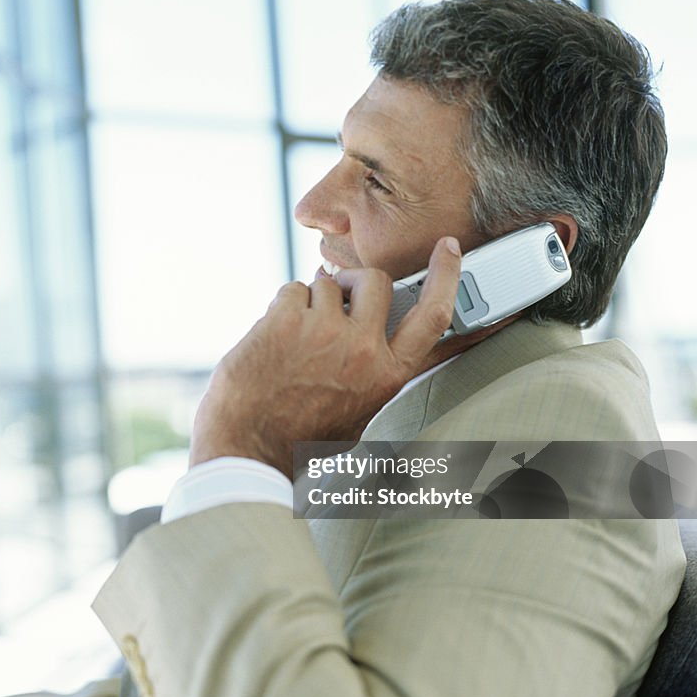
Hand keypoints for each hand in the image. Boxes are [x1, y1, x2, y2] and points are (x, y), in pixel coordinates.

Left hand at [189, 237, 463, 477]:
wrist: (248, 447)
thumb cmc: (299, 437)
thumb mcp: (360, 415)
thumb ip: (377, 377)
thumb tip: (383, 346)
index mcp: (387, 375)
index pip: (432, 316)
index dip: (445, 277)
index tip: (448, 249)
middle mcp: (363, 350)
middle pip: (375, 281)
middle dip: (355, 280)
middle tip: (337, 297)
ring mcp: (325, 331)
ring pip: (327, 282)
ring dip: (310, 301)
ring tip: (294, 338)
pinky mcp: (287, 319)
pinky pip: (293, 289)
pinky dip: (282, 307)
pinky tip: (273, 338)